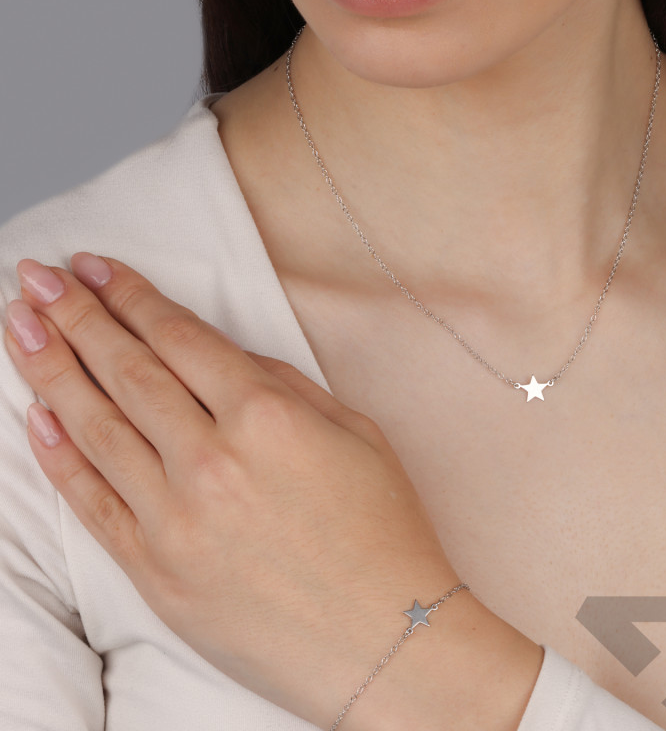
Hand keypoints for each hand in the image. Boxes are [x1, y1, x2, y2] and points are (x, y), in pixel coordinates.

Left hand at [3, 253, 465, 727]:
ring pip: (95, 430)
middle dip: (75, 316)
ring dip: (50, 371)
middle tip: (35, 279)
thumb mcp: (356, 433)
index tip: (92, 267)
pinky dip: (59, 458)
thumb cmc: (383, 530)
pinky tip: (34, 418)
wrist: (387, 640)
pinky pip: (94, 505)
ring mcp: (176, 520)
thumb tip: (222, 357)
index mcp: (267, 418)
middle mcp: (212, 461)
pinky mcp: (157, 574)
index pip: (179, 339)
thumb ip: (284, 386)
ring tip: (19, 327)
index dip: (129, 296)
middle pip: (127, 372)